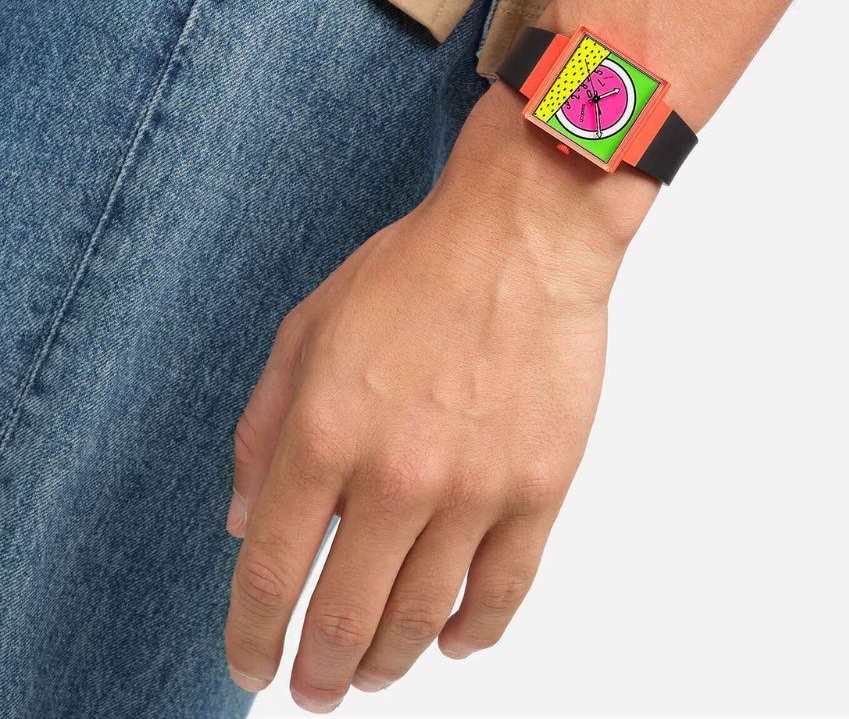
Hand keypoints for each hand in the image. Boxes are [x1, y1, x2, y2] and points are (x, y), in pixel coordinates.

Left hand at [223, 86, 655, 710]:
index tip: (252, 663)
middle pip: (345, 619)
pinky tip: (452, 641)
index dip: (253, 637)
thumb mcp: (308, 329)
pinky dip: (473, 633)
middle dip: (319, 672)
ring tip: (375, 673)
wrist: (522, 237)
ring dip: (389, 664)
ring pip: (422, 620)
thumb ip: (263, 428)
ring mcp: (473, 487)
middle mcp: (394, 475)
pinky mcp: (539, 487)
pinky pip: (503, 591)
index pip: (272, 574)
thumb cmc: (415, 271)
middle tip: (315, 687)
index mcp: (324, 434)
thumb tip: (247, 522)